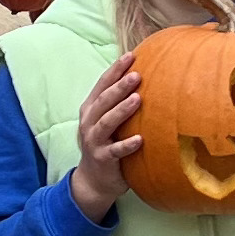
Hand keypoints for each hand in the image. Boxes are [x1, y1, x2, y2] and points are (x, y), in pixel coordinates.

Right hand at [68, 55, 147, 220]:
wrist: (94, 179)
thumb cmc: (106, 143)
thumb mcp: (107, 121)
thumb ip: (118, 103)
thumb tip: (145, 77)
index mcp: (90, 109)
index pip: (102, 85)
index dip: (115, 70)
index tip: (131, 56)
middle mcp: (89, 122)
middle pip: (103, 101)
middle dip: (119, 87)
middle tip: (137, 75)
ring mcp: (94, 141)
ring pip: (106, 122)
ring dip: (122, 110)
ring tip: (138, 99)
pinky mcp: (102, 159)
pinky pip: (115, 151)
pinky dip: (126, 144)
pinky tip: (140, 139)